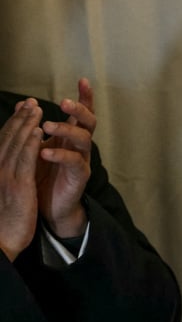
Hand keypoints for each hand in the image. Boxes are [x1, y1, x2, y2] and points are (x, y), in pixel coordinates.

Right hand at [0, 100, 44, 261]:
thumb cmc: (1, 220)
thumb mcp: (2, 192)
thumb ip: (5, 175)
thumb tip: (8, 164)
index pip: (2, 142)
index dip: (12, 124)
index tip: (21, 109)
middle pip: (7, 139)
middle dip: (19, 118)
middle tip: (29, 101)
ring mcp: (4, 177)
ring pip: (15, 145)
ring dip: (25, 124)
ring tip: (36, 108)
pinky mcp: (16, 187)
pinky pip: (24, 161)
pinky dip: (30, 144)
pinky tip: (38, 132)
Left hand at [36, 78, 94, 237]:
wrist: (46, 206)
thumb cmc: (42, 175)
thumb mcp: (34, 146)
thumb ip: (31, 126)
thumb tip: (25, 103)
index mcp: (70, 136)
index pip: (81, 112)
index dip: (85, 96)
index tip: (82, 80)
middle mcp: (79, 145)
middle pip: (89, 121)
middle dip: (79, 109)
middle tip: (64, 102)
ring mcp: (82, 160)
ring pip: (84, 139)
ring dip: (66, 129)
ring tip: (47, 125)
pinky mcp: (79, 176)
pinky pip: (75, 162)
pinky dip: (60, 155)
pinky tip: (45, 152)